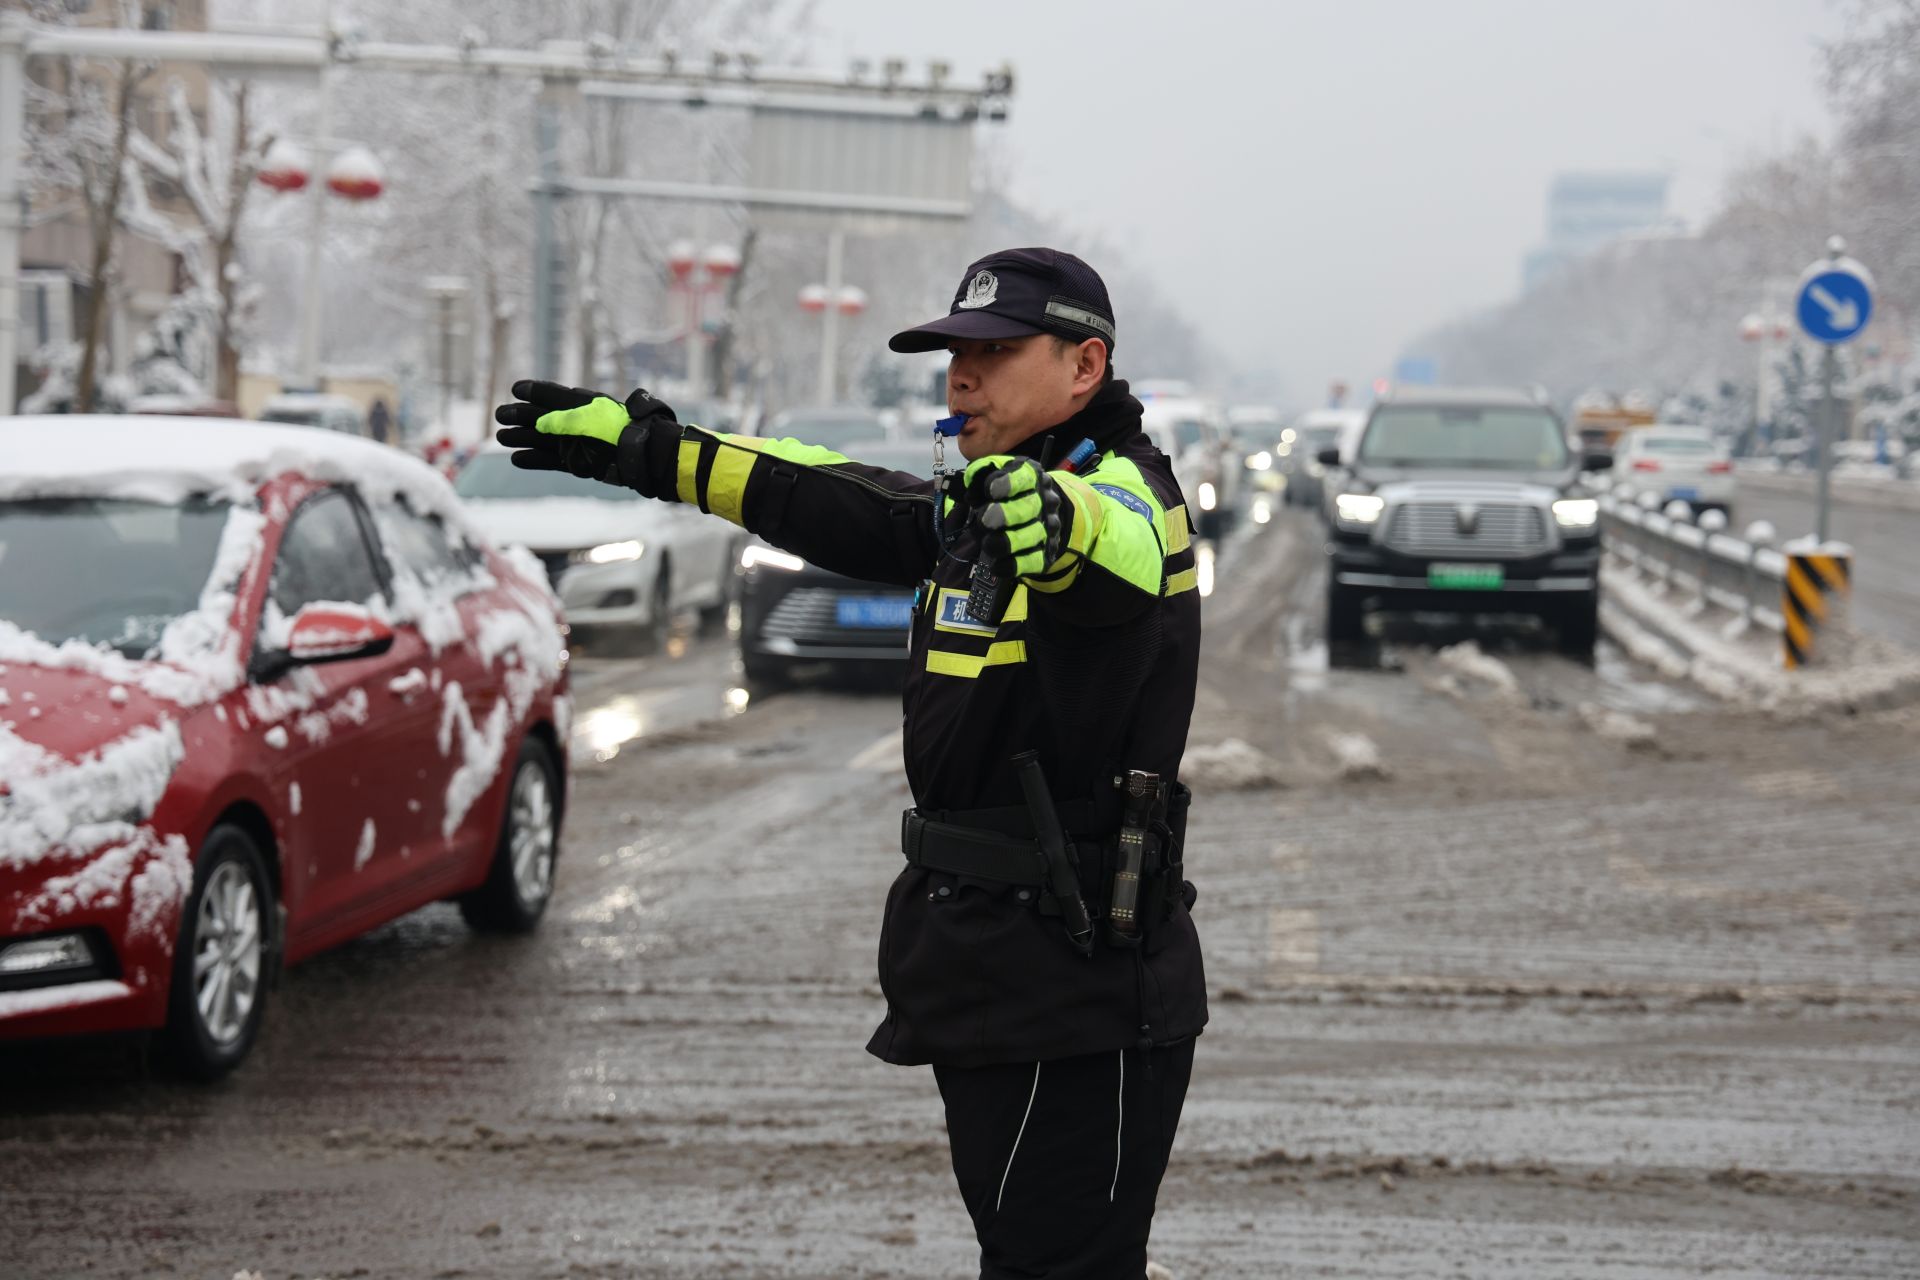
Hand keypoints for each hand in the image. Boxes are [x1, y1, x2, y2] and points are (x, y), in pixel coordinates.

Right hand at [493, 381, 678, 489]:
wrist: (639, 456)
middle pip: (542, 418)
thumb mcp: (588, 418)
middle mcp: (576, 422)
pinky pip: (551, 460)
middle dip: (520, 416)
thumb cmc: (616, 430)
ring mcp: (576, 443)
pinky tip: (517, 458)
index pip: (552, 395)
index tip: (516, 389)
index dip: (534, 391)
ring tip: (501, 437)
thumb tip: (540, 423)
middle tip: (500, 416)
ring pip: (543, 440)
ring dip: (523, 438)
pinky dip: (534, 460)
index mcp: (581, 404)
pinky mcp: (579, 463)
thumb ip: (562, 418)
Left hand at [963, 455, 1072, 579]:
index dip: (1007, 483)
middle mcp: (1044, 502)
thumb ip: (983, 473)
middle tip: (985, 520)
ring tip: (987, 544)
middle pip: (1028, 508)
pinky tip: (995, 565)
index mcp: (1033, 478)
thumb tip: (971, 478)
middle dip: (1005, 514)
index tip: (990, 490)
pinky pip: (1032, 562)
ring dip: (1007, 542)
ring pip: (1032, 536)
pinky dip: (1012, 565)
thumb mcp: (999, 476)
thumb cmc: (1013, 493)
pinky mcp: (1045, 553)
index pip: (1024, 477)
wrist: (1044, 515)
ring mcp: (1047, 529)